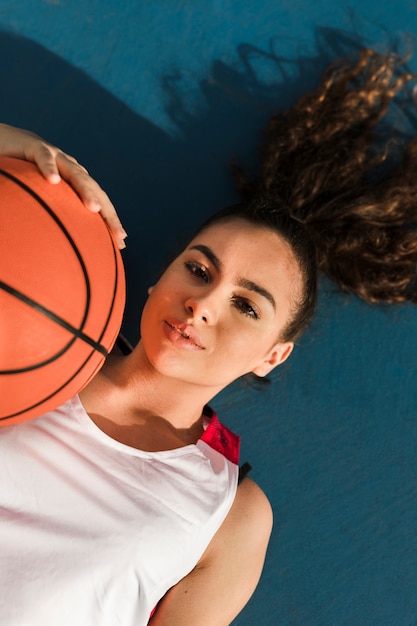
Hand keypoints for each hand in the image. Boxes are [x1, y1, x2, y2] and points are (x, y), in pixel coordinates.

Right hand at [0, 123, 126, 248]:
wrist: (10, 142)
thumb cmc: (28, 176)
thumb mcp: (45, 198)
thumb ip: (57, 215)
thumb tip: (65, 247)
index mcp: (76, 183)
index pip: (100, 203)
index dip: (111, 222)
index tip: (121, 243)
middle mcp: (72, 170)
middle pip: (96, 192)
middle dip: (109, 213)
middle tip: (118, 233)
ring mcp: (57, 158)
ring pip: (76, 175)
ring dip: (86, 191)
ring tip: (94, 208)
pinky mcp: (37, 148)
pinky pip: (44, 158)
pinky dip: (49, 168)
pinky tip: (53, 180)